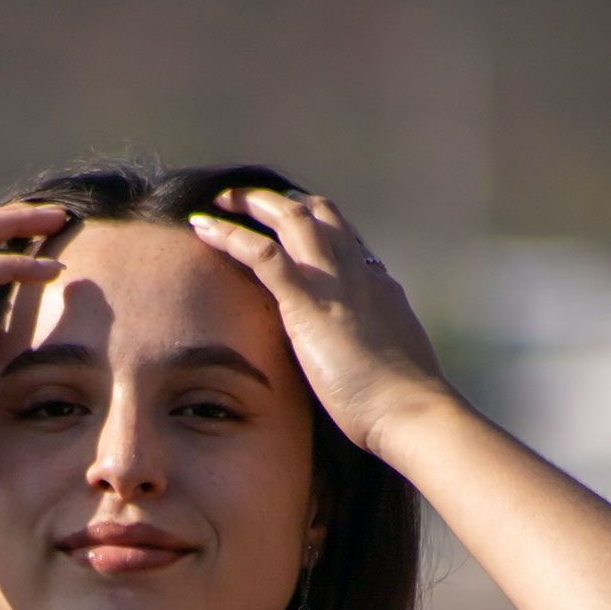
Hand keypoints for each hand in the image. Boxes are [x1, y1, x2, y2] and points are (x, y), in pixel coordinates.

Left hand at [189, 189, 447, 461]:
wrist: (408, 410)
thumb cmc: (400, 407)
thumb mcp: (390, 368)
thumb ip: (372, 354)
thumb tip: (366, 368)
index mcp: (378, 288)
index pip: (346, 239)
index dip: (318, 225)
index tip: (295, 222)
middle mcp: (357, 272)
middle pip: (321, 213)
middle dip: (284, 201)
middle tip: (252, 199)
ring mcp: (333, 281)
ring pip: (291, 217)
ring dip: (253, 203)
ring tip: (222, 198)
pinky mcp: (306, 302)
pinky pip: (261, 253)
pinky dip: (229, 236)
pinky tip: (203, 228)